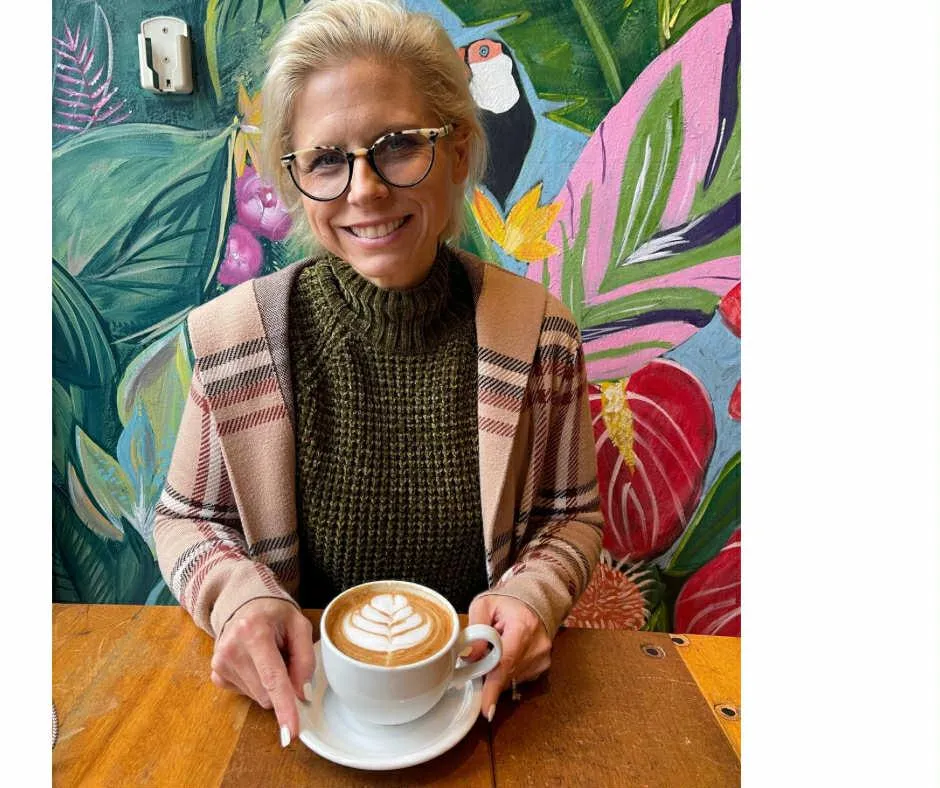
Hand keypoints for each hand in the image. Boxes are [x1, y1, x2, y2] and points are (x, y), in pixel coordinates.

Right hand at [210, 598, 314, 744]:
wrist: (245, 605)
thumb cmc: (275, 614)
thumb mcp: (299, 625)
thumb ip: (305, 659)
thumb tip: (301, 694)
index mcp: (254, 632)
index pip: (273, 678)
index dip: (285, 706)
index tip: (290, 731)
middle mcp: (232, 649)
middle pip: (267, 693)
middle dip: (283, 685)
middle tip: (283, 658)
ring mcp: (220, 663)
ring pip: (258, 697)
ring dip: (269, 684)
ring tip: (267, 656)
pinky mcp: (216, 674)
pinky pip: (247, 694)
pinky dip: (256, 684)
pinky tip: (253, 663)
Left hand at [467, 594, 551, 720]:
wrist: (535, 601)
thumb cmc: (507, 603)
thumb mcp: (484, 605)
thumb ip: (475, 627)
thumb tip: (469, 656)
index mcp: (523, 626)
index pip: (506, 661)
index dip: (493, 687)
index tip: (486, 710)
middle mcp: (538, 645)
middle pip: (506, 673)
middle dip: (488, 670)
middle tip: (481, 654)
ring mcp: (543, 658)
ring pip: (511, 678)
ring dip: (498, 670)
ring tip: (499, 646)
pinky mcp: (543, 667)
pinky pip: (518, 678)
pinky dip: (508, 671)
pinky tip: (508, 654)